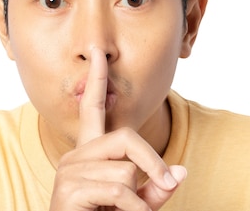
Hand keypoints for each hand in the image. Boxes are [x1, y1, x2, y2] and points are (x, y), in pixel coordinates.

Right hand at [49, 47, 185, 210]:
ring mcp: (70, 172)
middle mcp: (76, 156)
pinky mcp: (69, 190)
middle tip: (167, 186)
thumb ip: (155, 191)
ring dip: (139, 201)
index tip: (97, 53)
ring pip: (127, 171)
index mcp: (89, 153)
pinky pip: (120, 190)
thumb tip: (181, 172)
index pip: (92, 108)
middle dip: (153, 163)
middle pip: (126, 138)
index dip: (97, 81)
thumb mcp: (136, 207)